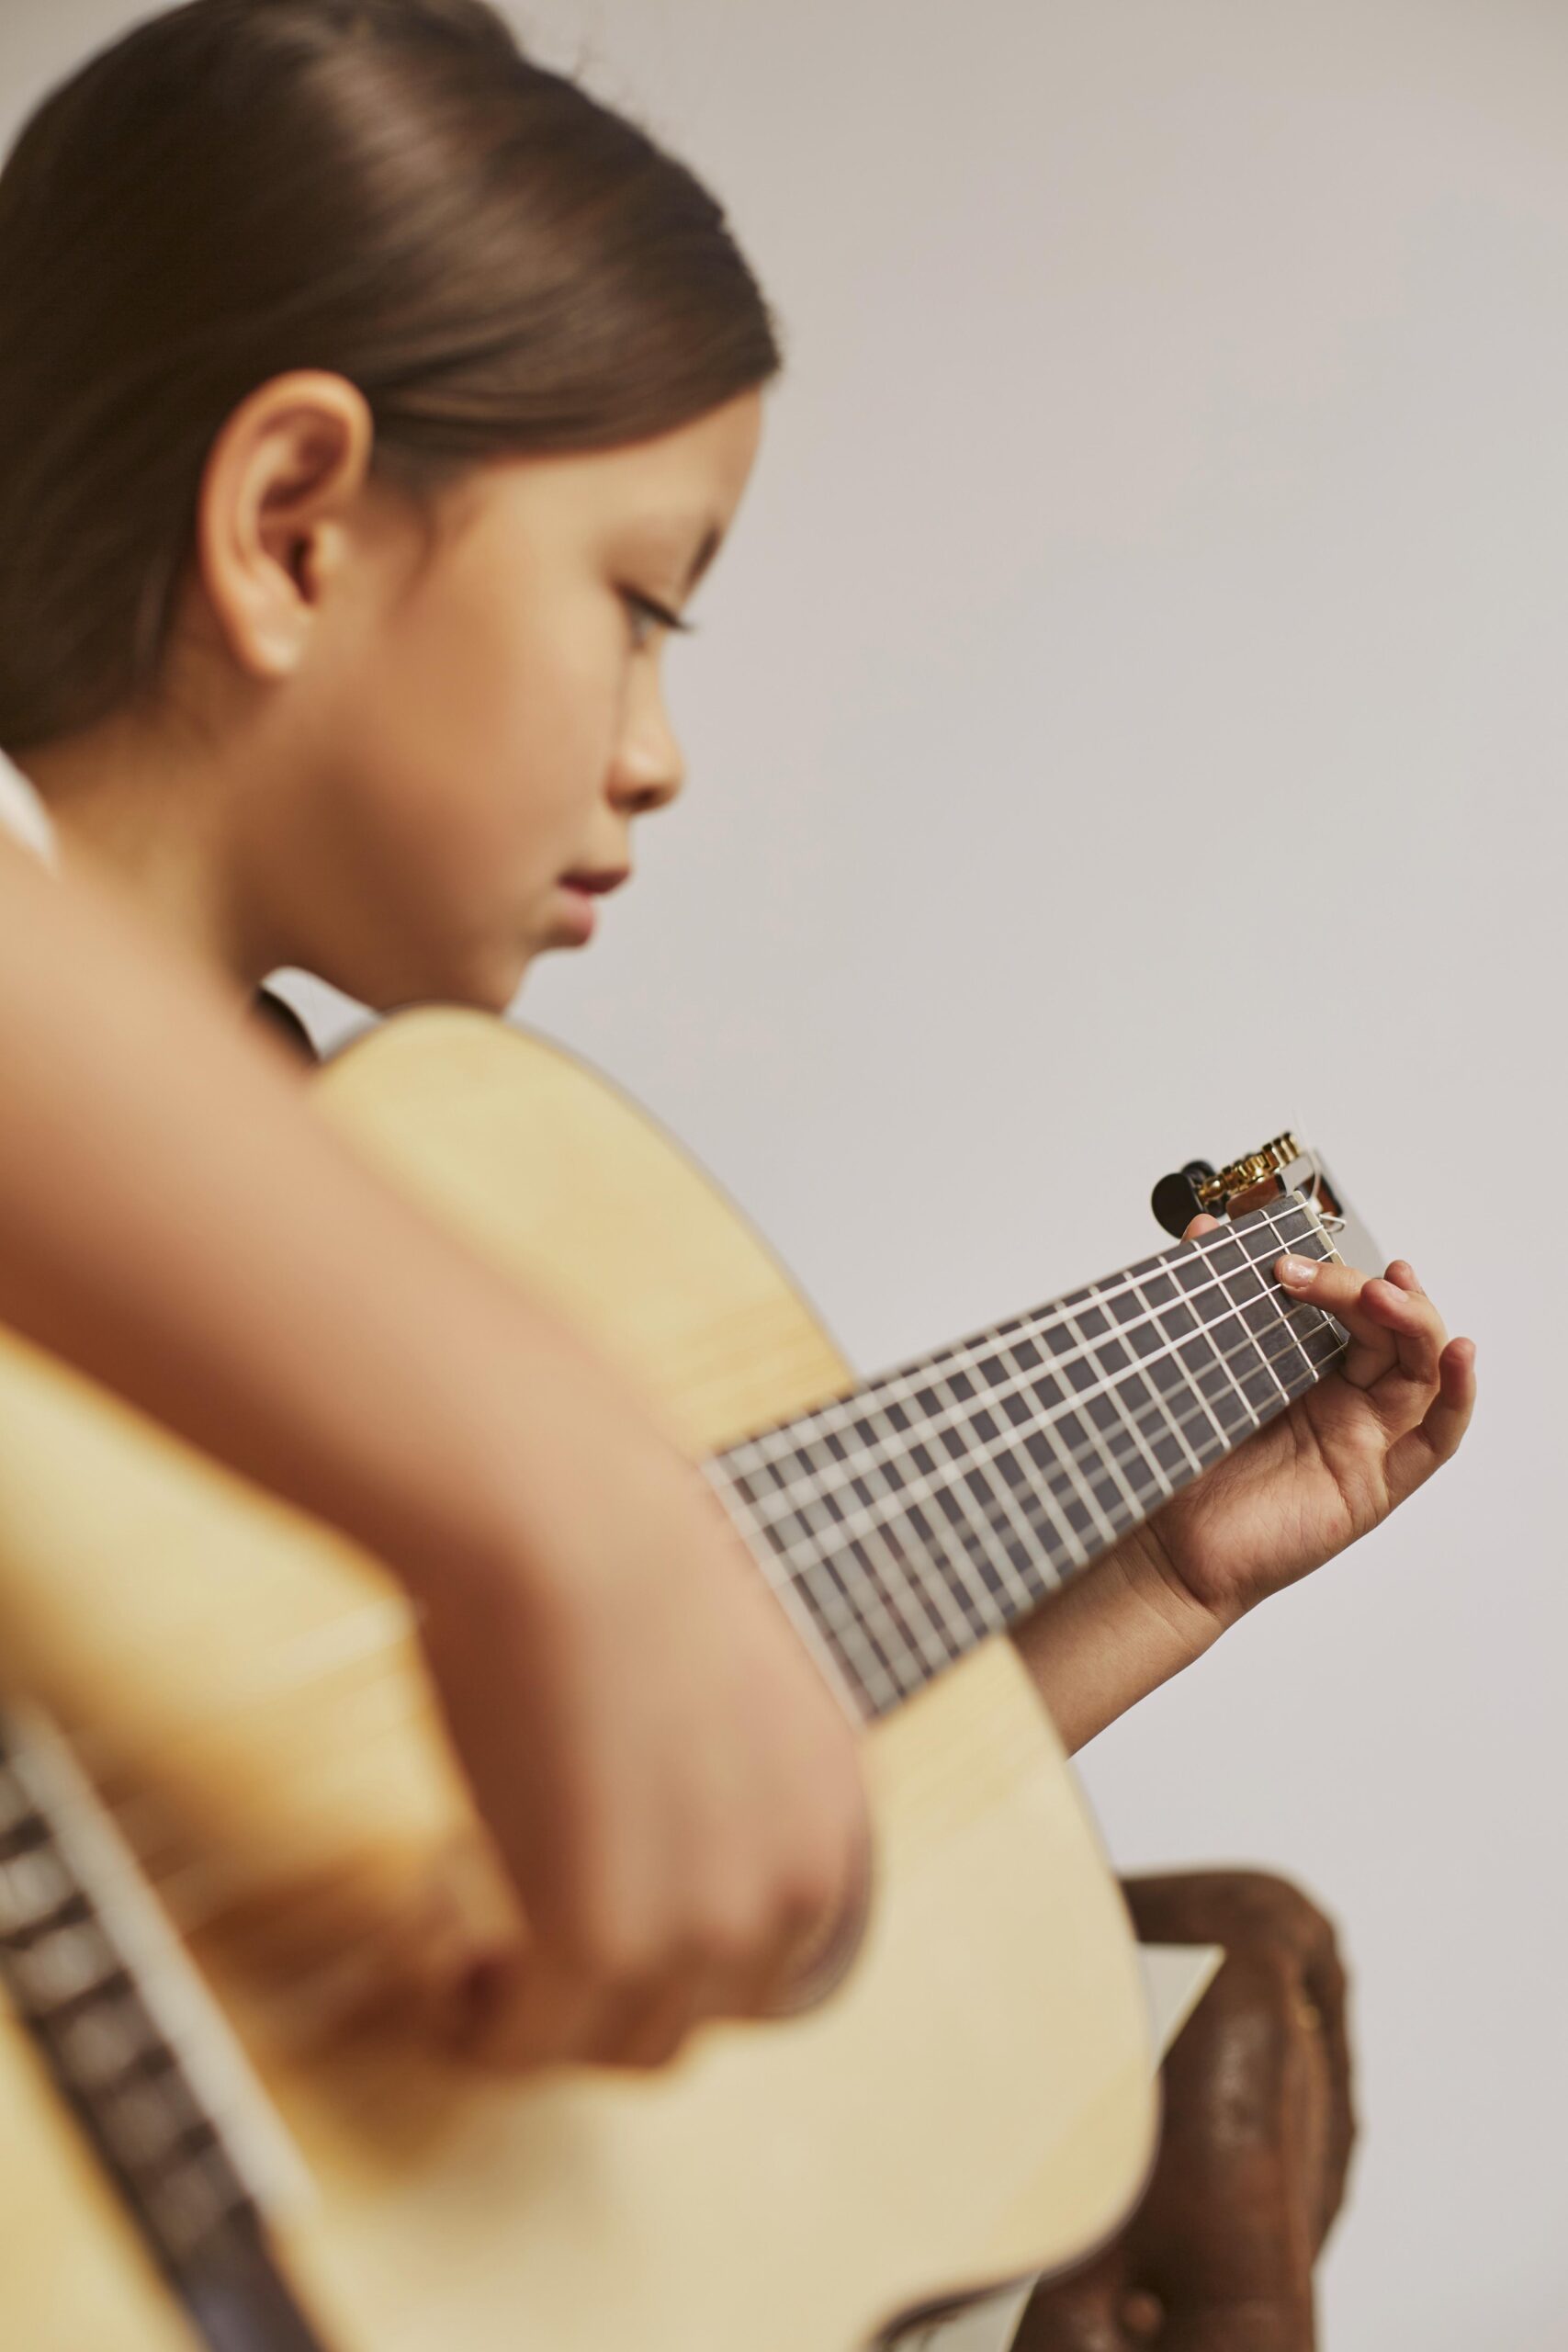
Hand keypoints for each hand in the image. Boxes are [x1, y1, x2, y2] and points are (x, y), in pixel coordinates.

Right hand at [409, 1331, 869, 2072]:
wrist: (562, 1517)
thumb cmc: (611, 1548)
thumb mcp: (716, 1663)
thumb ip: (713, 1751)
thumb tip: (653, 1775)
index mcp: (834, 1811)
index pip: (770, 1955)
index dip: (666, 1945)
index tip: (582, 1899)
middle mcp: (794, 1884)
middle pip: (692, 2012)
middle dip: (595, 1988)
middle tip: (506, 1927)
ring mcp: (705, 1927)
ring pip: (613, 2044)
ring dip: (532, 2015)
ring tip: (460, 1943)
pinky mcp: (599, 1945)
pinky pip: (522, 2045)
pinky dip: (468, 2020)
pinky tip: (429, 1944)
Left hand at [1122, 1217, 1476, 1636]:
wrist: (1163, 1548)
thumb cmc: (1181, 1464)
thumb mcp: (1196, 1369)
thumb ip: (1208, 1300)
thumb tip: (1203, 1226)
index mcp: (1309, 1373)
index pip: (1353, 1310)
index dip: (1345, 1276)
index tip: (1297, 1251)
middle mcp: (1346, 1404)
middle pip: (1393, 1331)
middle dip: (1370, 1291)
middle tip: (1322, 1275)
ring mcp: (1367, 1442)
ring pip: (1424, 1370)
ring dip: (1418, 1322)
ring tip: (1387, 1289)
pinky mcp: (1376, 1485)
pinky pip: (1437, 1438)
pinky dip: (1459, 1394)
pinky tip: (1459, 1354)